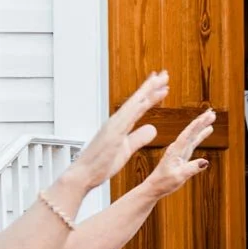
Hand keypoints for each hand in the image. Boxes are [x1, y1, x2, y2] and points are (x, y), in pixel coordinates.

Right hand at [67, 72, 168, 191]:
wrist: (83, 175)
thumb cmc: (101, 164)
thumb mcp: (127, 149)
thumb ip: (139, 138)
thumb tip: (152, 129)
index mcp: (119, 125)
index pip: (137, 105)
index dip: (149, 93)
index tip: (160, 83)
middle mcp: (116, 121)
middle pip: (137, 99)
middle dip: (151, 86)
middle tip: (164, 73)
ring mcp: (114, 125)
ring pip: (134, 103)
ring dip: (147, 90)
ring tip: (160, 79)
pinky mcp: (113, 133)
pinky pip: (128, 117)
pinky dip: (139, 106)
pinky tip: (148, 98)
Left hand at [140, 109, 215, 197]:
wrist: (153, 187)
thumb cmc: (163, 183)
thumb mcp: (178, 177)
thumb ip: (192, 168)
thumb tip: (206, 162)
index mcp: (175, 151)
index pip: (187, 135)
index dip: (197, 125)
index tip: (206, 117)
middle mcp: (177, 148)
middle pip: (191, 131)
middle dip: (201, 122)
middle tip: (212, 113)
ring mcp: (180, 151)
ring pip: (193, 135)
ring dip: (202, 126)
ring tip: (211, 118)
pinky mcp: (182, 155)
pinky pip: (193, 142)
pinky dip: (200, 135)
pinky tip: (206, 131)